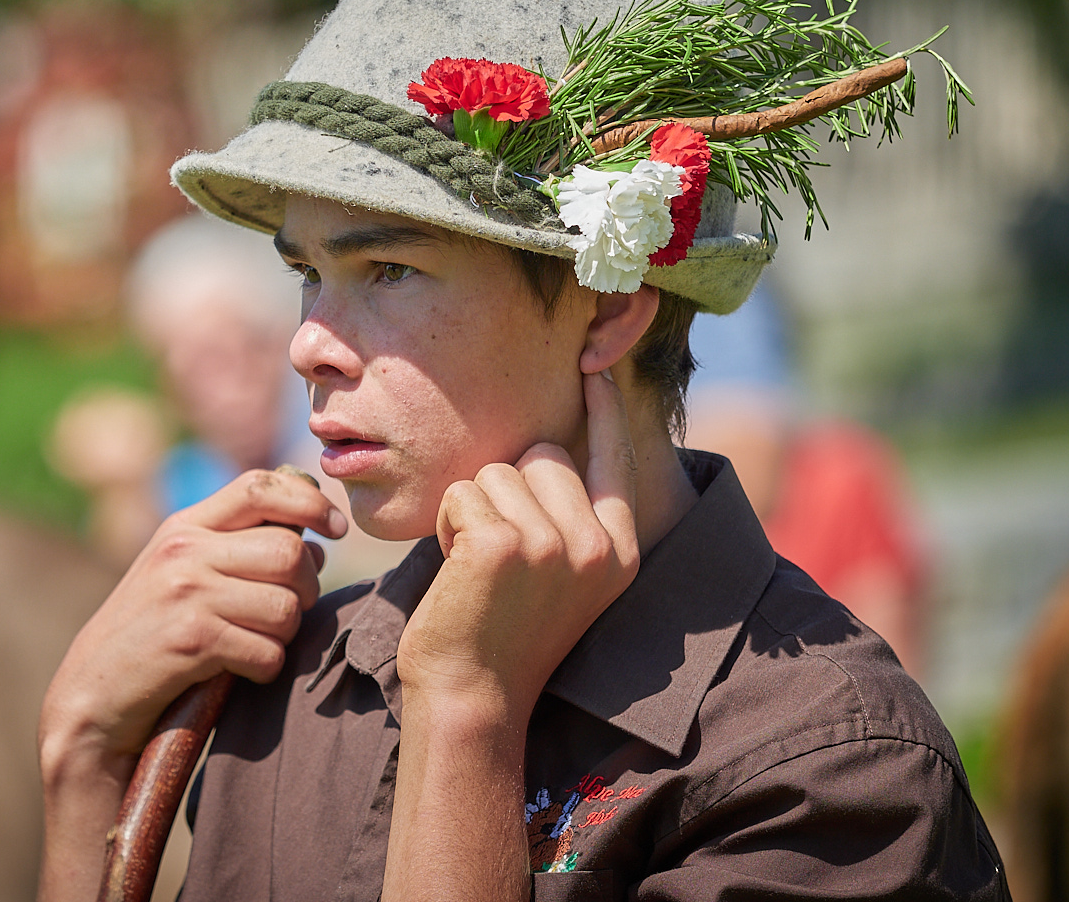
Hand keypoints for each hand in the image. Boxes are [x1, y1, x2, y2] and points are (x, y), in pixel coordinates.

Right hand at [41, 468, 346, 768]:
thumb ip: (239, 549)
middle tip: (288, 611)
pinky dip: (265, 668)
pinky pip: (267, 651)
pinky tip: (240, 671)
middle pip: (288, 551)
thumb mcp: (182, 574)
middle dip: (305, 587)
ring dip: (285, 634)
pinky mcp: (191, 640)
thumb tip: (316, 543)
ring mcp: (186, 593)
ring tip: (256, 643)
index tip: (335, 528)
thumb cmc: (149, 637)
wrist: (91, 697)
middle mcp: (184, 550)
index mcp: (184, 526)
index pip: (260, 486)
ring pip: (286, 606)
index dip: (310, 502)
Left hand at [395, 371, 640, 728]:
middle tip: (497, 550)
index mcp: (620, 553)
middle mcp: (596, 546)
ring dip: (473, 507)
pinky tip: (457, 570)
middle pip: (544, 453)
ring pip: (498, 470)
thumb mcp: (559, 574)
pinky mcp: (502, 544)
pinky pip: (462, 492)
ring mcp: (553, 544)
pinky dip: (448, 523)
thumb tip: (548, 447)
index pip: (617, 460)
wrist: (471, 697)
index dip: (605, 412)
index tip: (594, 371)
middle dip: (508, 485)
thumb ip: (568, 517)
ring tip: (477, 566)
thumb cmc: (502, 632)